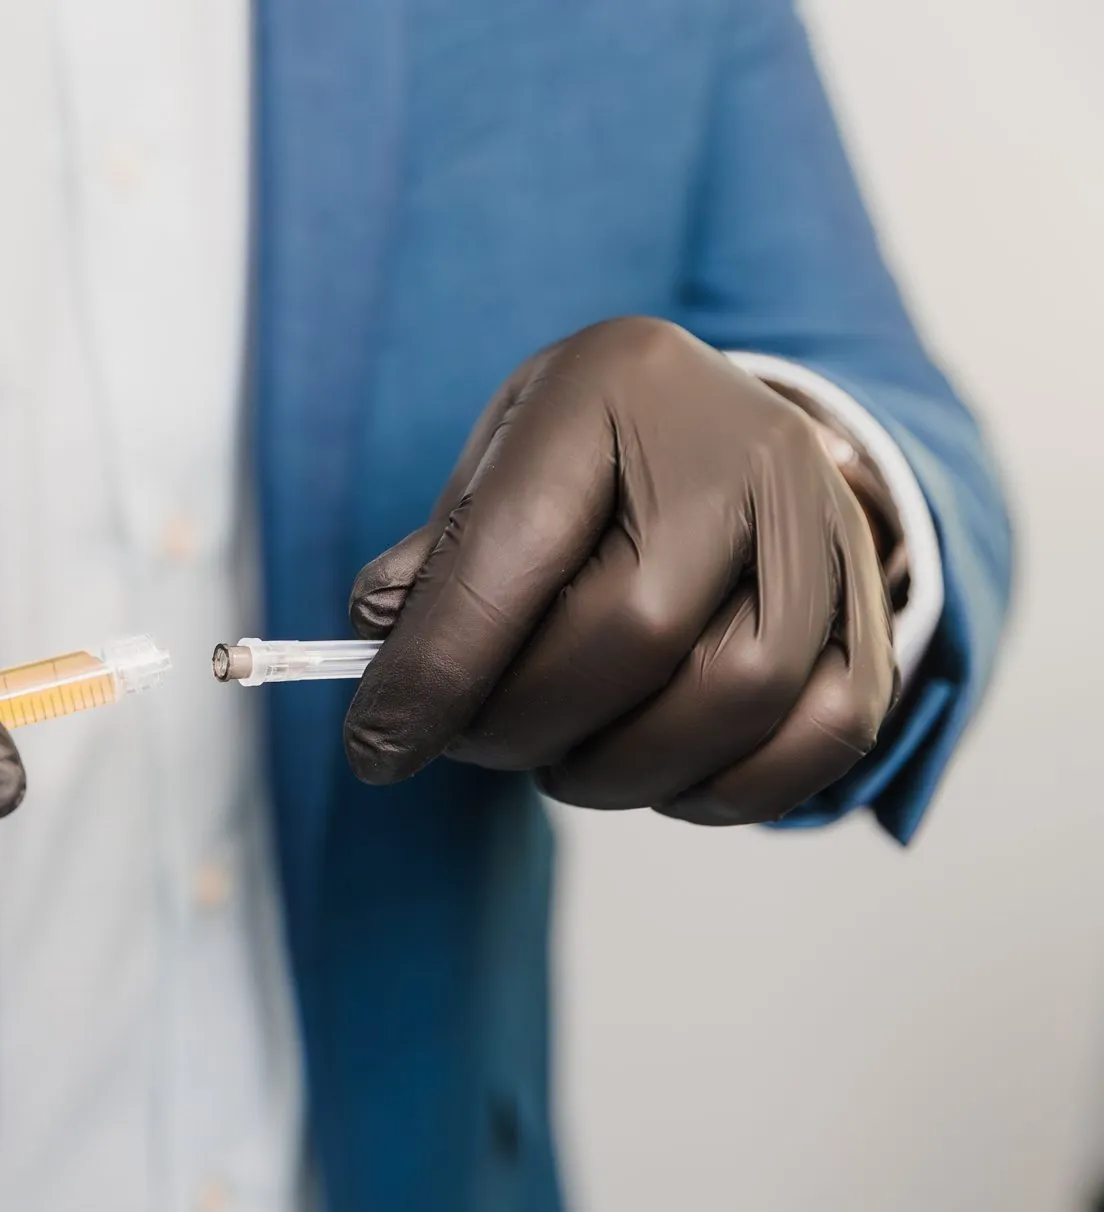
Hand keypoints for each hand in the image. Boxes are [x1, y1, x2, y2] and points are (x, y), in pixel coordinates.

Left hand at [343, 317, 895, 823]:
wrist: (726, 429)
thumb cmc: (589, 458)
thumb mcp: (501, 462)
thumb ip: (443, 553)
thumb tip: (380, 637)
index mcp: (616, 381)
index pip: (519, 546)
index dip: (440, 666)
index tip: (376, 747)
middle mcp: (743, 441)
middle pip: (637, 628)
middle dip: (530, 722)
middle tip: (476, 745)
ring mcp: (825, 522)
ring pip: (739, 691)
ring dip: (624, 768)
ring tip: (561, 763)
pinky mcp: (873, 606)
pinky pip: (825, 733)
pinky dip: (729, 791)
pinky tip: (659, 782)